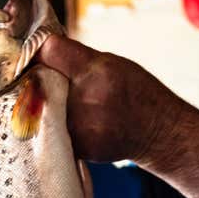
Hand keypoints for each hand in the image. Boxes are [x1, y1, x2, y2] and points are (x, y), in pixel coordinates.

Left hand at [35, 35, 176, 163]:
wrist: (158, 132)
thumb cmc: (136, 92)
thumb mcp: (114, 63)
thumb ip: (76, 58)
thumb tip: (40, 50)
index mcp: (97, 71)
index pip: (50, 51)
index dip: (41, 51)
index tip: (40, 56)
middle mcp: (87, 98)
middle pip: (41, 82)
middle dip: (44, 81)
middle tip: (57, 83)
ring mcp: (81, 126)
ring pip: (44, 109)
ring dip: (50, 105)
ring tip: (76, 106)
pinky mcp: (78, 147)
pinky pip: (55, 130)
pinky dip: (60, 126)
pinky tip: (81, 123)